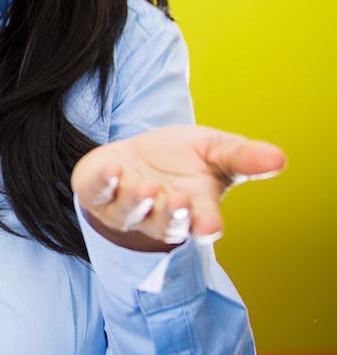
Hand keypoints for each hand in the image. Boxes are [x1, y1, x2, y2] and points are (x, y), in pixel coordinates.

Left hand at [71, 125, 285, 250]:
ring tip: (146, 186)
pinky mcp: (96, 194)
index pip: (202, 225)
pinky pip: (95, 193)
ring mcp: (125, 209)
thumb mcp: (215, 150)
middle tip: (179, 199)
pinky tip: (111, 168)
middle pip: (166, 224)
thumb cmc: (181, 158)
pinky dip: (102, 182)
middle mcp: (158, 214)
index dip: (206, 224)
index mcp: (193, 208)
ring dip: (138, 202)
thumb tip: (279, 158)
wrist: (137, 157)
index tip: (210, 224)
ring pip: (130, 213)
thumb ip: (242, 157)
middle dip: (173, 214)